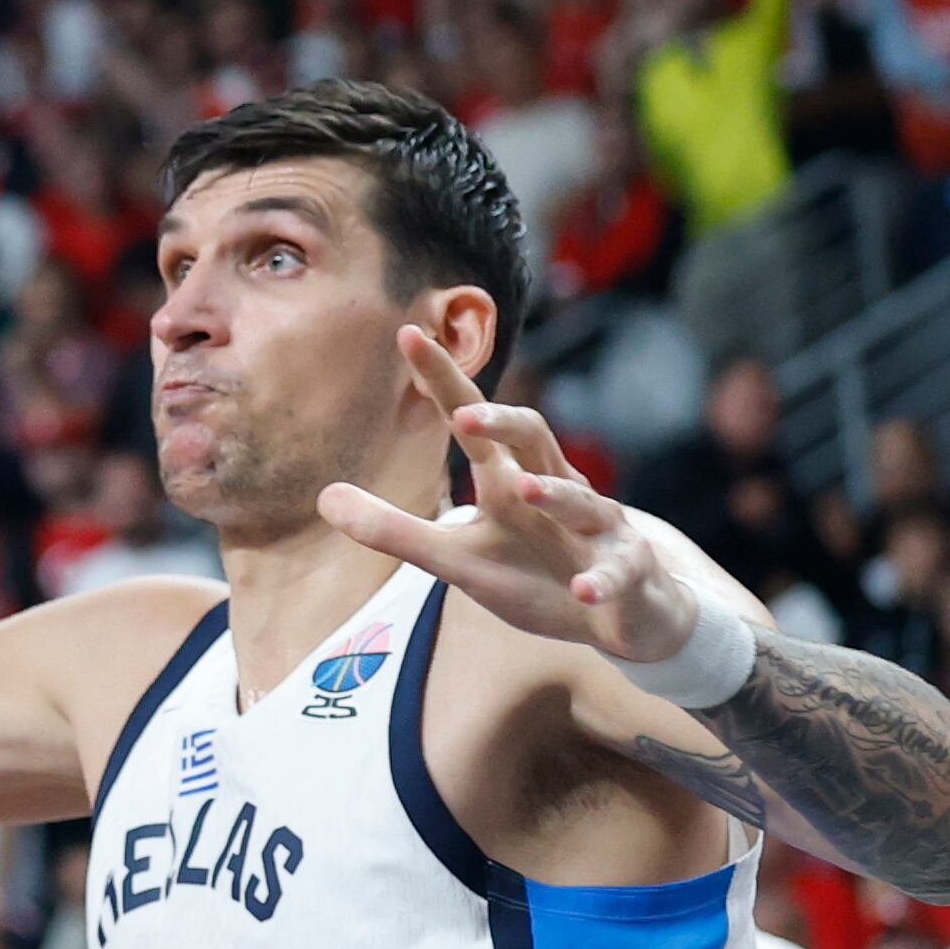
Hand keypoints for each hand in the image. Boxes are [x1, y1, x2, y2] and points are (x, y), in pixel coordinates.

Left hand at [314, 327, 701, 664]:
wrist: (620, 613)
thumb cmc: (535, 574)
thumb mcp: (455, 558)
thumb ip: (393, 529)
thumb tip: (322, 497)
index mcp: (509, 479)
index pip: (472, 420)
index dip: (443, 380)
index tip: (407, 334)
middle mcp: (556, 489)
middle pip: (533, 439)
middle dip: (503, 422)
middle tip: (462, 413)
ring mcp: (597, 529)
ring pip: (584, 501)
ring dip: (556, 494)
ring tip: (524, 490)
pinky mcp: (627, 572)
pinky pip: (619, 571)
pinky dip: (603, 578)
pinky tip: (584, 587)